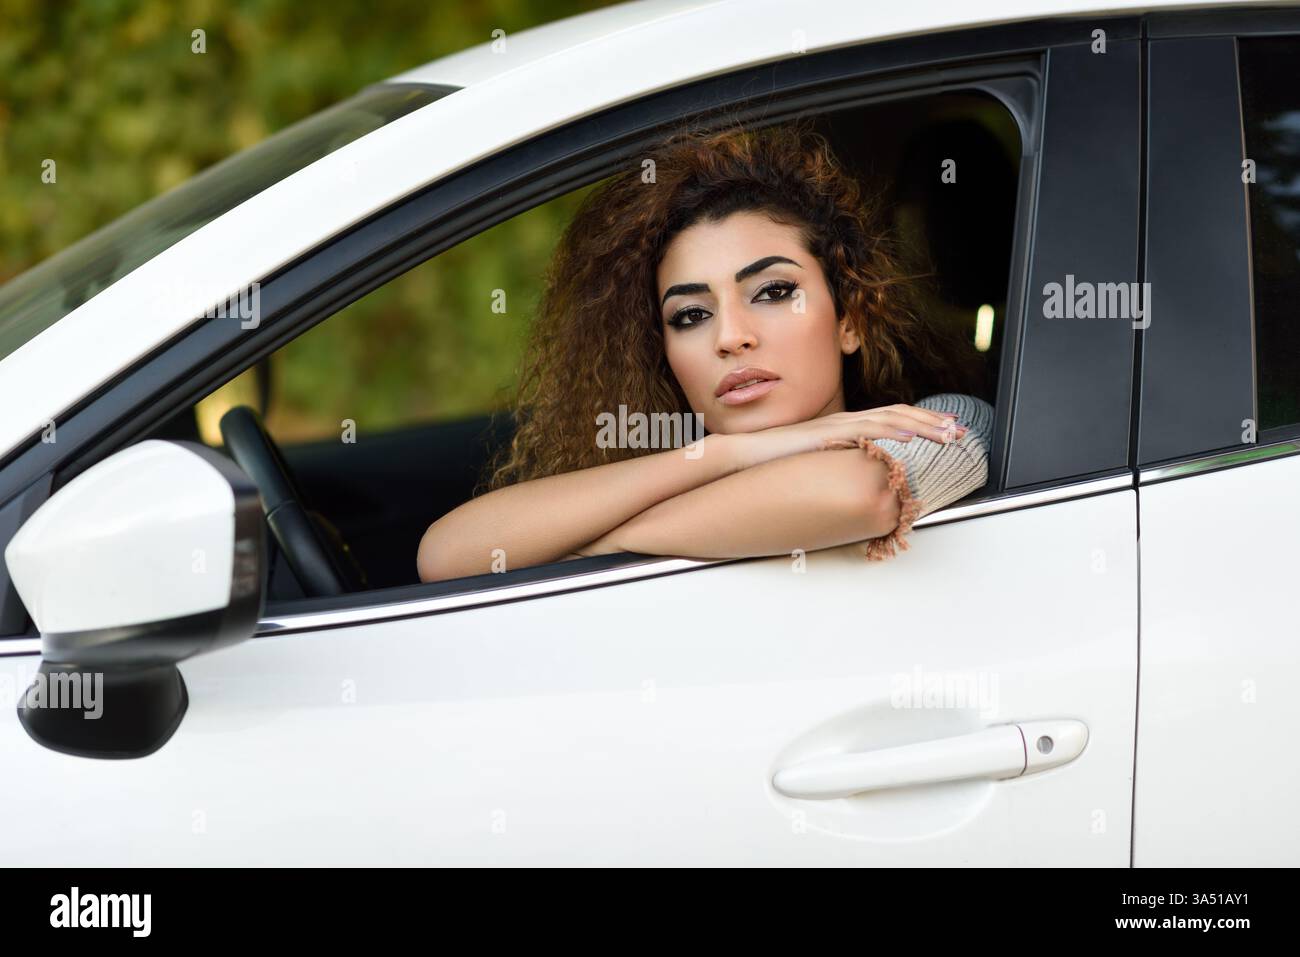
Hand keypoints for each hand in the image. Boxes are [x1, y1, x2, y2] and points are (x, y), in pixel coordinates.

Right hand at [726, 404, 967, 471]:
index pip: (892, 419)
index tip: (947, 430)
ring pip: (890, 419)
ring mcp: (838, 425)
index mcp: (846, 427)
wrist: (745, 454)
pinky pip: (866, 431)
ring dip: (922, 426)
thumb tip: (859, 478)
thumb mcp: (816, 464)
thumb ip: (838, 464)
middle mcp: (847, 421)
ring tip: (947, 433)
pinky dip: (892, 431)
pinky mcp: (827, 434)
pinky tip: (911, 437)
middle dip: (933, 422)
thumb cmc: (775, 462)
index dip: (923, 423)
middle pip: (900, 415)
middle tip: (960, 430)